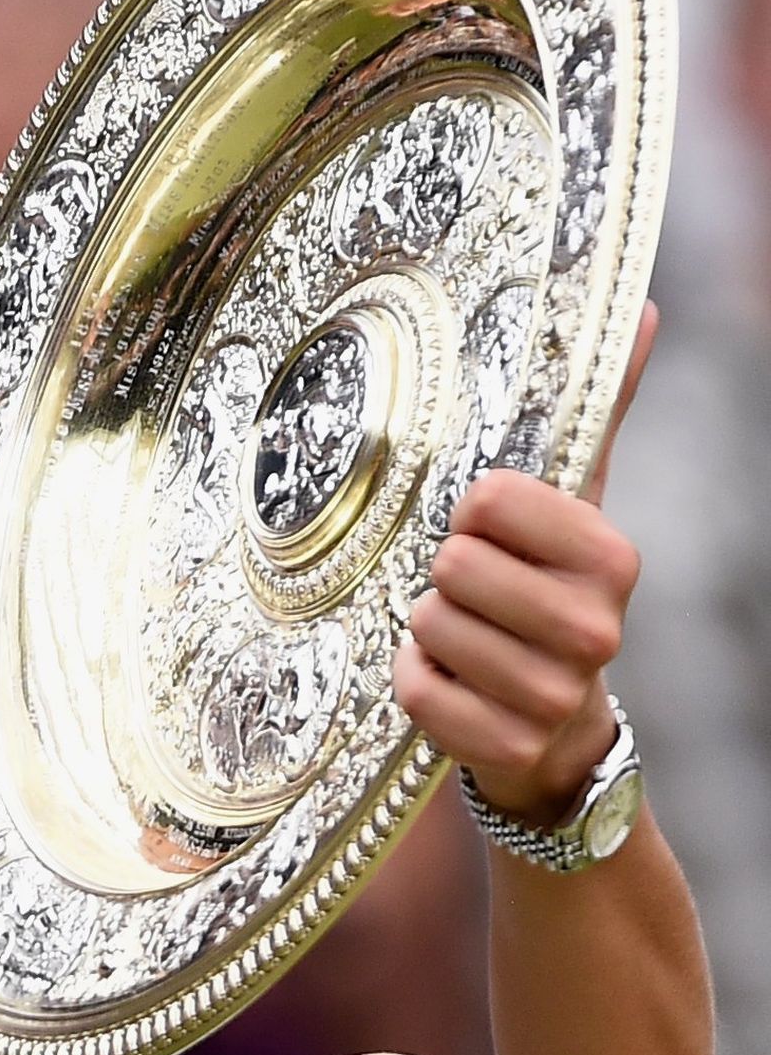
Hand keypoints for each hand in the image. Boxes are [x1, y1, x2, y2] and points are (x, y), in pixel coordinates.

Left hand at [394, 304, 654, 824]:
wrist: (555, 727)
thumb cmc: (548, 594)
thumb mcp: (574, 505)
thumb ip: (595, 411)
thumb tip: (639, 309)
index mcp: (611, 558)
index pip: (490, 501)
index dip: (471, 514)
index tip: (489, 535)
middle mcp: (597, 629)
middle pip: (453, 565)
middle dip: (443, 577)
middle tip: (471, 595)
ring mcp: (553, 696)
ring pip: (430, 626)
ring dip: (427, 630)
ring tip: (464, 638)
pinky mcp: (505, 746)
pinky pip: (416, 691)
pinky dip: (414, 681)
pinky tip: (449, 681)